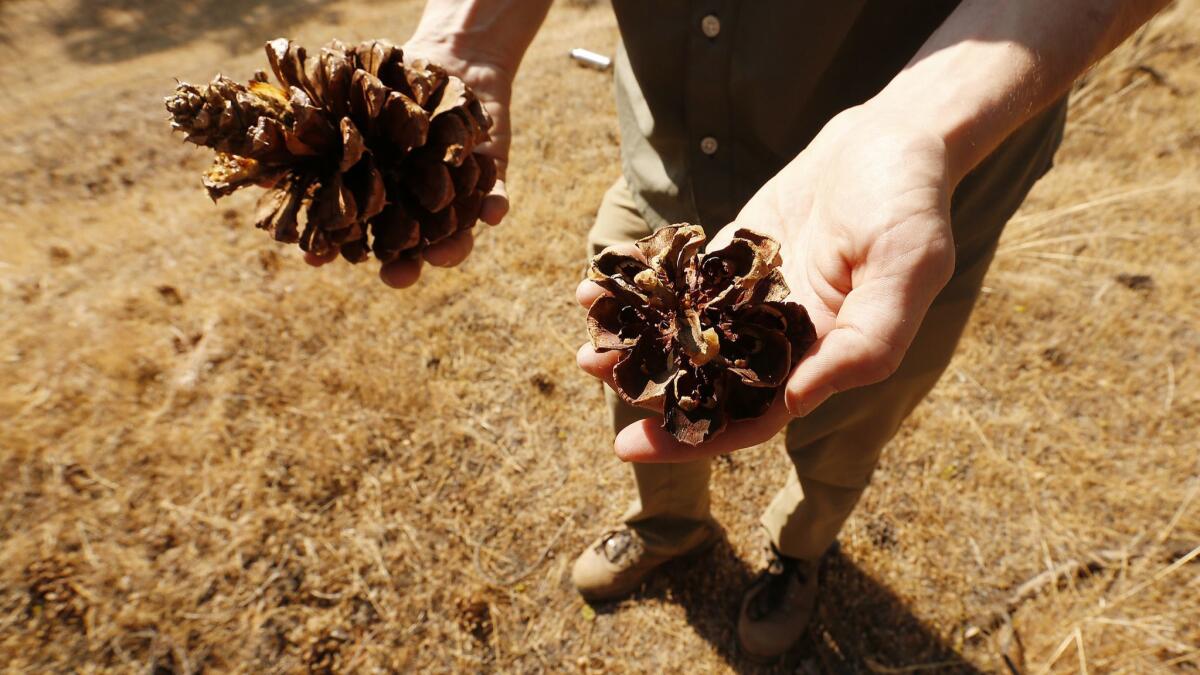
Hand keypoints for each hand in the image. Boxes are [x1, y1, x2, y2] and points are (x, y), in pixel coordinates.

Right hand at [306, 41, 514, 287]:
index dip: (337, 247)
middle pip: (409, 248)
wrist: (449, 60)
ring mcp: (455, 197)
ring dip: (452, 248)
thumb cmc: (392, 86)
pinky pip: (495, 198)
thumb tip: (265, 160)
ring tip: (445, 253)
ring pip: (456, 234)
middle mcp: (418, 206)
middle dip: (403, 267)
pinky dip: (494, 206)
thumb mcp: (353, 107)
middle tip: (395, 277)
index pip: (356, 231)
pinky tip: (493, 213)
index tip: (316, 259)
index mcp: (381, 195)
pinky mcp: (490, 178)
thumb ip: (319, 135)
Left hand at [577, 104, 956, 461]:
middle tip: (593, 374)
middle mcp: (780, 338)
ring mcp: (752, 297)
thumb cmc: (910, 206)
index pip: (751, 418)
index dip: (695, 440)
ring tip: (586, 340)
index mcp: (820, 360)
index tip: (633, 447)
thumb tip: (795, 402)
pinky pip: (681, 283)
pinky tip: (598, 285)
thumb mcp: (906, 272)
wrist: (894, 138)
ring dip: (636, 340)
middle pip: (706, 382)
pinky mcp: (732, 257)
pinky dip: (642, 287)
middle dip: (649, 387)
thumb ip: (863, 344)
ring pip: (685, 334)